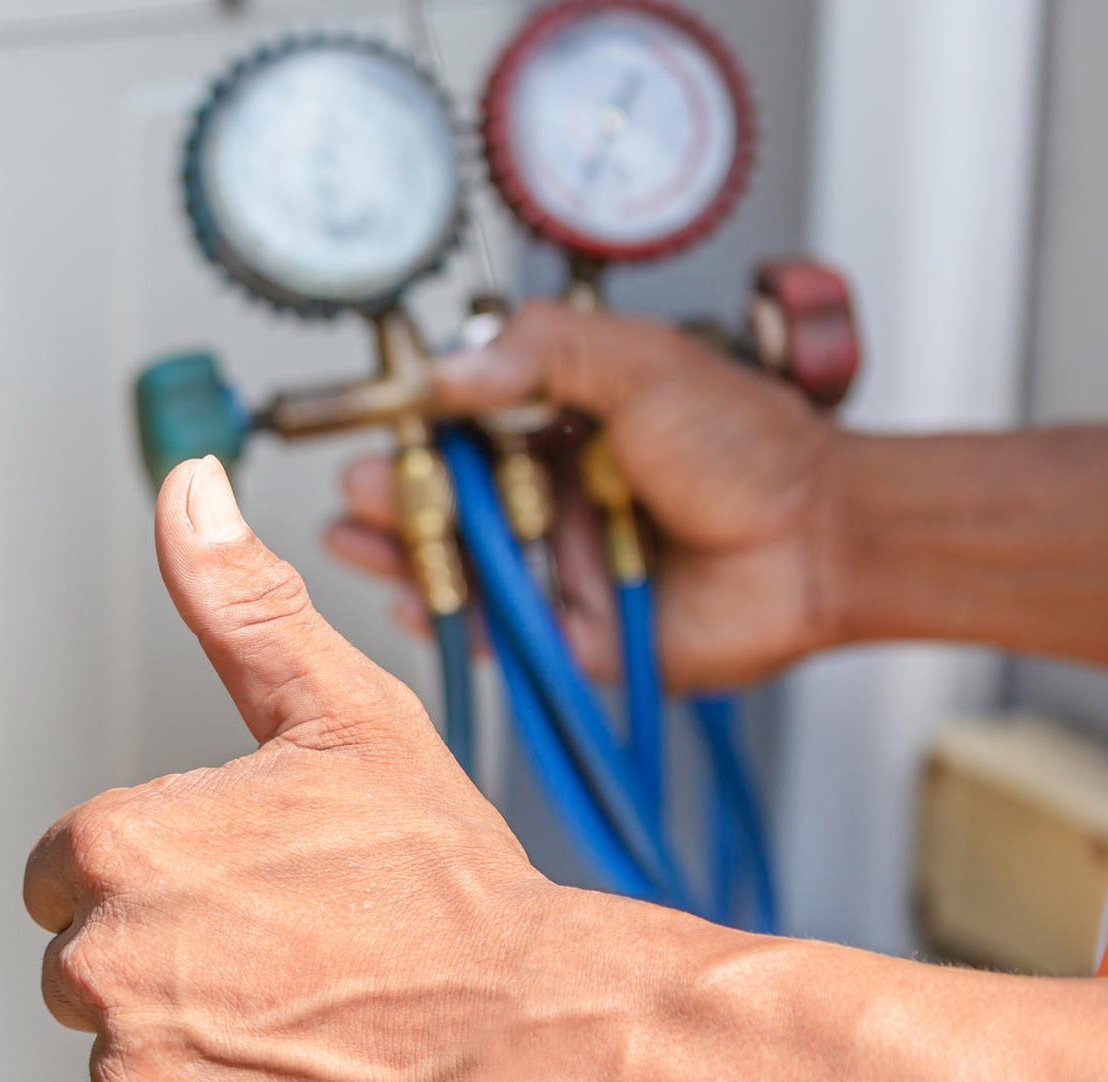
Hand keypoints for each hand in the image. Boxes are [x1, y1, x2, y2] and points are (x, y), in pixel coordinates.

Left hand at [24, 455, 623, 1081]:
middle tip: (282, 951)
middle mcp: (105, 966)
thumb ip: (239, 605)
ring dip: (197, 1045)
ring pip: (129, 1057)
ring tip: (301, 1017)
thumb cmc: (445, 881)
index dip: (149, 876)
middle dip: (164, 960)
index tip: (231, 887)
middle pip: (86, 966)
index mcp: (116, 850)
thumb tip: (188, 491)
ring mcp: (140, 1079)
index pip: (61, 873)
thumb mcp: (342, 714)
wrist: (534, 1032)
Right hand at [326, 301, 846, 690]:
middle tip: (356, 486)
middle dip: (392, 494)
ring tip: (356, 535)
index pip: (466, 424)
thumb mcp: (641, 362)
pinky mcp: (571, 633)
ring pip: (462, 564)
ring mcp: (558, 565)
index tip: (374, 422)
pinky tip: (408, 596)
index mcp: (565, 425)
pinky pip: (494, 631)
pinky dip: (447, 620)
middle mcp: (553, 496)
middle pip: (449, 499)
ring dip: (403, 552)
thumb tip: (449, 367)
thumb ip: (543, 351)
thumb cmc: (751, 448)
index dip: (415, 427)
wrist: (822, 539)